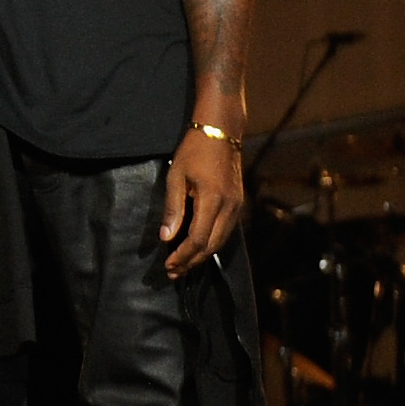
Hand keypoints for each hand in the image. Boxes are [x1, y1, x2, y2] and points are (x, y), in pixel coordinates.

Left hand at [161, 124, 245, 277]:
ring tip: (183, 265)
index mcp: (212, 199)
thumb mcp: (176, 176)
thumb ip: (173, 208)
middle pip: (211, 245)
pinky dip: (211, 244)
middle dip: (192, 261)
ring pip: (220, 242)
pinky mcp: (238, 205)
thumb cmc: (194, 151)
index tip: (169, 265)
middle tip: (173, 272)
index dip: (183, 255)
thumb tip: (166, 237)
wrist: (221, 133)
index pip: (198, 238)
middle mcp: (229, 207)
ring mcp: (236, 207)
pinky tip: (197, 248)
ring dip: (201, 256)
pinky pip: (225, 232)